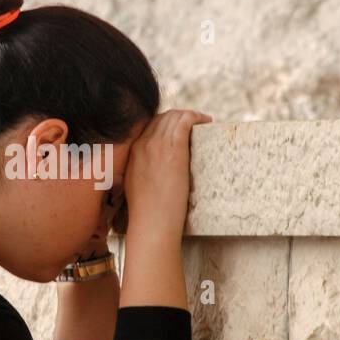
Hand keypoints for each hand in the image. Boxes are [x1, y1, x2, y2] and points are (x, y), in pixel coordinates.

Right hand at [122, 109, 211, 240]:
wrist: (152, 224)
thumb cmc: (148, 214)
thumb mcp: (136, 187)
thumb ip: (142, 172)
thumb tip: (156, 171)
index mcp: (132, 152)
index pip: (150, 125)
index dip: (168, 123)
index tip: (181, 128)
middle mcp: (142, 144)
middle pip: (163, 118)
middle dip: (180, 117)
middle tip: (196, 124)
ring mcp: (157, 146)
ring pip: (174, 116)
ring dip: (191, 115)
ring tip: (204, 122)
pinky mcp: (174, 150)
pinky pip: (185, 121)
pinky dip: (197, 117)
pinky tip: (207, 122)